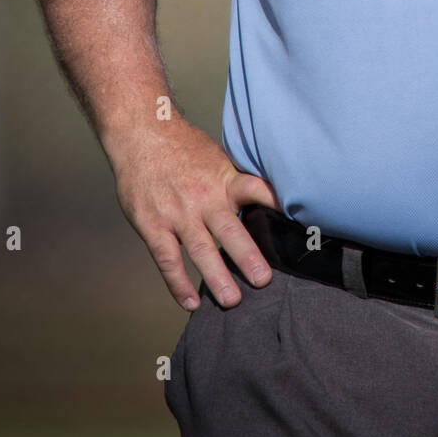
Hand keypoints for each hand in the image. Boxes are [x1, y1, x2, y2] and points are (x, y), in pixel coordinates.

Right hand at [109, 114, 280, 311]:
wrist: (142, 133)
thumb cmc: (183, 148)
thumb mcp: (217, 157)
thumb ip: (235, 183)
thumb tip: (265, 204)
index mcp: (224, 179)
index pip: (256, 191)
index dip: (275, 205)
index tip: (295, 225)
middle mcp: (203, 198)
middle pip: (229, 230)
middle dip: (247, 256)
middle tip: (264, 280)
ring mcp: (177, 213)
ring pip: (200, 249)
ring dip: (217, 276)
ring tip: (233, 301)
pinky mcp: (152, 225)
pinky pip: (168, 259)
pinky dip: (178, 283)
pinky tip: (192, 302)